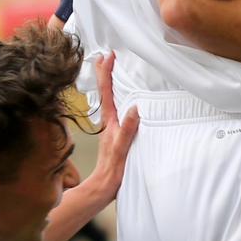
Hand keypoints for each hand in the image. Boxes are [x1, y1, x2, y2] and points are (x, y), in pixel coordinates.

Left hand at [80, 53, 139, 205]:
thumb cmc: (113, 169)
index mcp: (108, 120)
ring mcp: (111, 126)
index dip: (106, 72)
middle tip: (108, 54)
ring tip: (114, 69)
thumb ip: (128, 129)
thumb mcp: (121, 148)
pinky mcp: (115, 132)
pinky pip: (116, 108)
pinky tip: (124, 97)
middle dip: (105, 71)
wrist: (105, 186)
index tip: (109, 55)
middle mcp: (108, 120)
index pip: (106, 91)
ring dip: (110, 82)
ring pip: (110, 98)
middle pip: (105, 90)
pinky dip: (118, 96)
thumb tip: (135, 107)